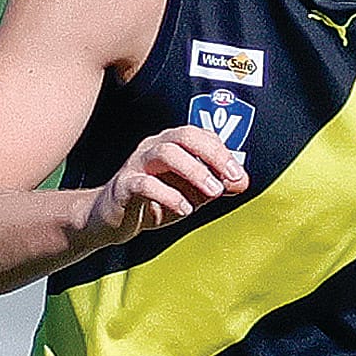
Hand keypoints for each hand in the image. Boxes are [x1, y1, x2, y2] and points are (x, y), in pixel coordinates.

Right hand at [85, 127, 247, 247]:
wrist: (113, 219)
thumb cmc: (156, 200)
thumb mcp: (192, 194)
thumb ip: (216, 186)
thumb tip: (243, 182)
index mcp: (172, 145)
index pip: (200, 135)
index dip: (223, 152)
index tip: (240, 176)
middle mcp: (154, 147)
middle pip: (184, 135)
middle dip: (213, 154)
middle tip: (231, 178)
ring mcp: (136, 164)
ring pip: (165, 153)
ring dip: (194, 171)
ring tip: (213, 192)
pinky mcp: (123, 186)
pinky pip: (144, 183)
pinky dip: (168, 196)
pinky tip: (185, 209)